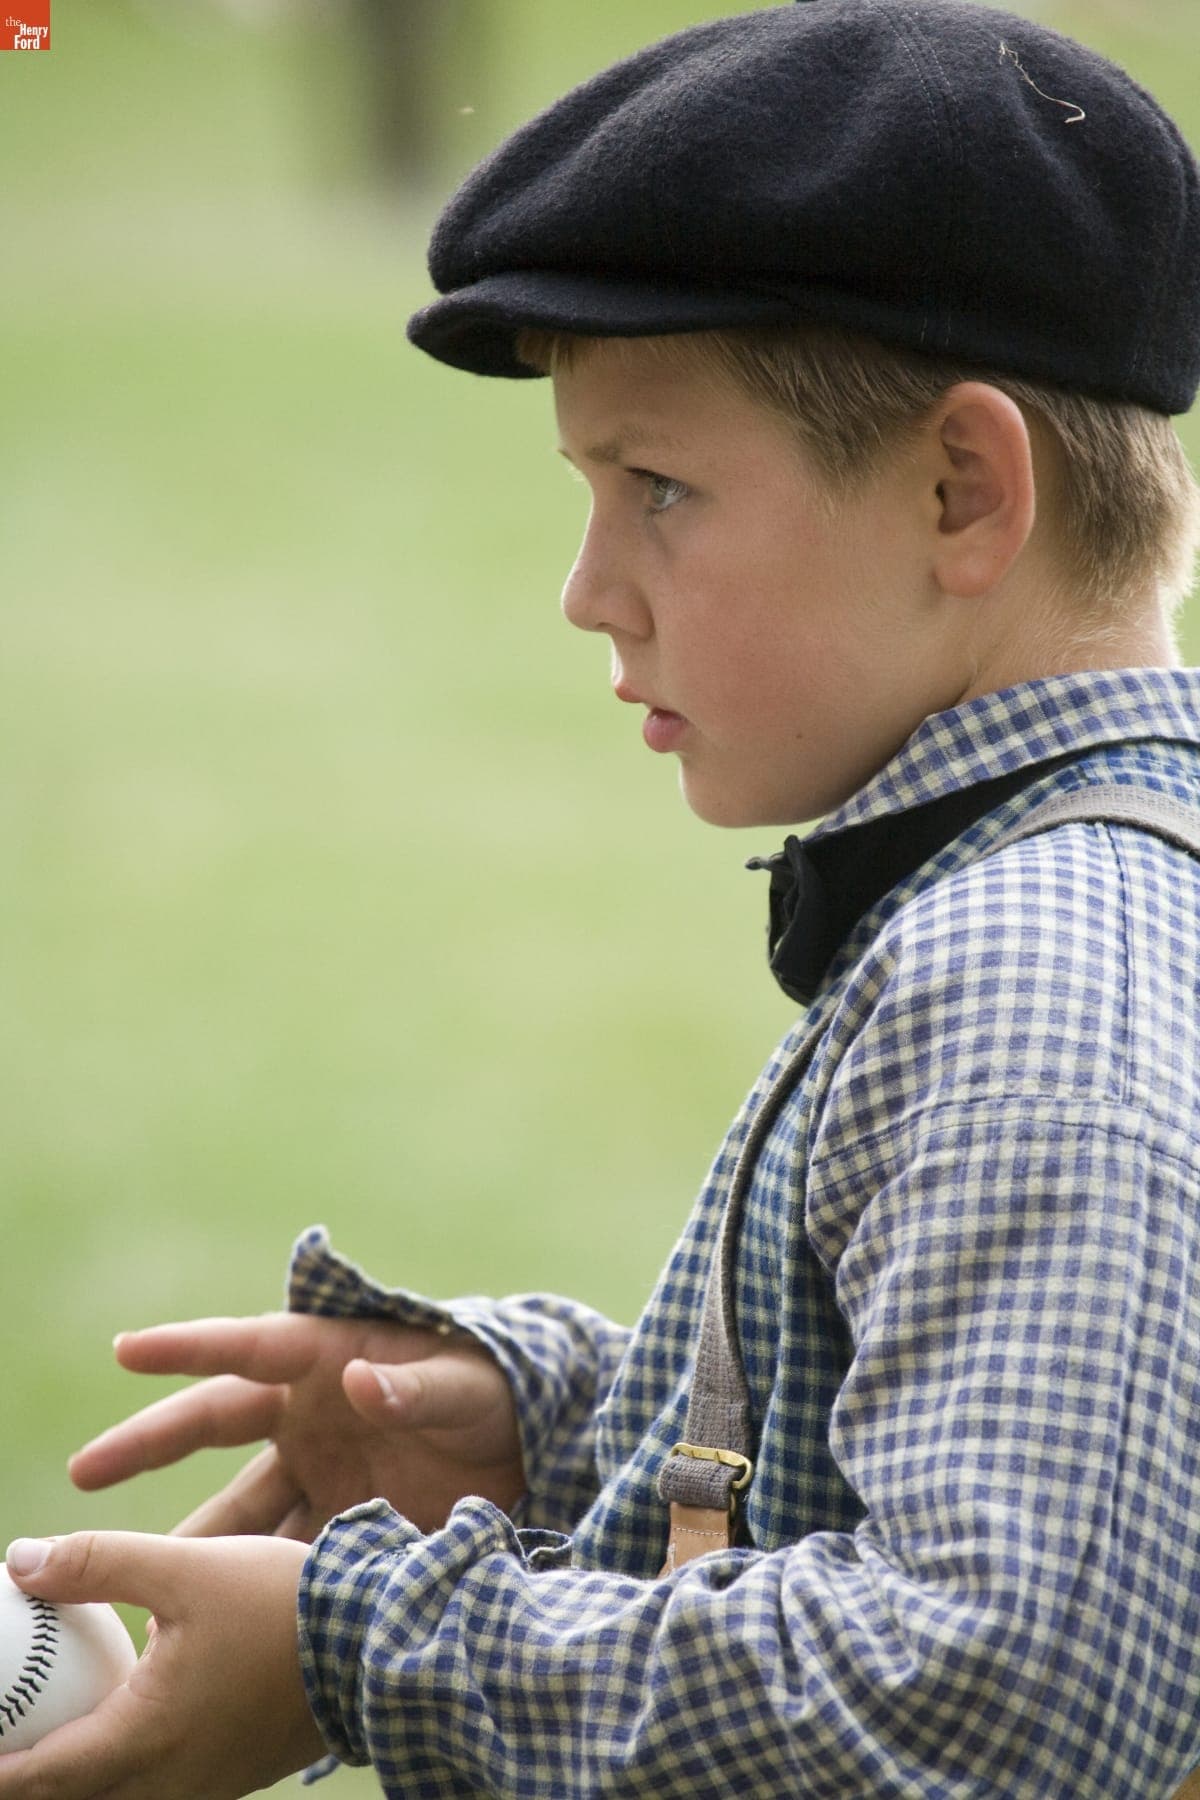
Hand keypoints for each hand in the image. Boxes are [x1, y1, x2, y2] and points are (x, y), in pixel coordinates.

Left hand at [0, 1530, 324, 1798]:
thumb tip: (20, 1561)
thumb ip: (98, 1563)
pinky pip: (157, 1788)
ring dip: (78, 1773)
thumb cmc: (283, 1605)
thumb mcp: (188, 1566)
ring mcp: (204, 1789)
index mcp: (144, 1739)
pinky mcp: (233, 1777)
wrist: (378, 1646)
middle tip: (10, 1726)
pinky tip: (129, 1715)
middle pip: (70, 1799)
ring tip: (55, 1728)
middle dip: (30, 1776)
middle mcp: (168, 1783)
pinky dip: (122, 1767)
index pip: (35, 1777)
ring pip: (115, 1798)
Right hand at [69, 1313, 525, 1539]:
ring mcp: (319, 1468)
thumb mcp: (468, 1387)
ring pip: (240, 1505)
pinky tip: (223, 1618)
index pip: (251, 1347)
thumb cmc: (501, 1393)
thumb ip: (419, 1388)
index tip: (128, 1350)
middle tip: (84, 1474)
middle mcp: (311, 1411)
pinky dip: (252, 1582)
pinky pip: (281, 1552)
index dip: (189, 1346)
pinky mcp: (337, 1520)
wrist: (538, 1448)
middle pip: (215, 1424)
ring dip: (199, 1538)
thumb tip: (364, 1382)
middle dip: (148, 1444)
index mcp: (334, 1357)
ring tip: (144, 1578)